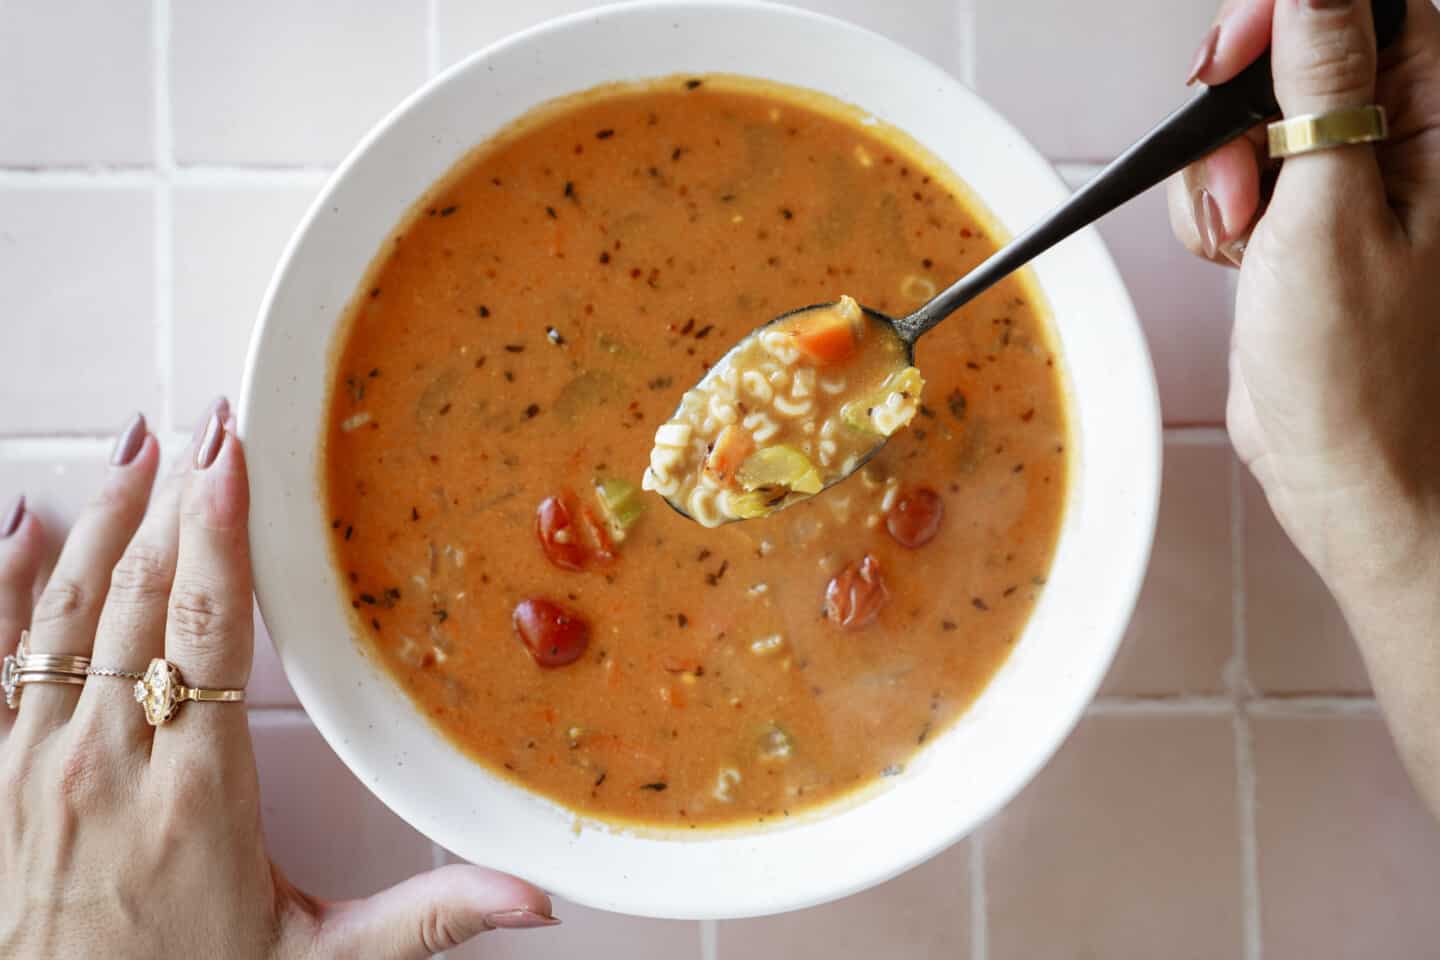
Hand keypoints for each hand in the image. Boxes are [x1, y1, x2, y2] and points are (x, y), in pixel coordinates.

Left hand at [0, 400, 556, 957]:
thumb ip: (427, 920)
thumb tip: (533, 899)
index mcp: (197, 794)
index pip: (206, 633)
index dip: (221, 540)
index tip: (232, 464)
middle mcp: (107, 764)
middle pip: (139, 601)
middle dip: (174, 503)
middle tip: (203, 427)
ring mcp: (34, 765)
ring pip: (63, 613)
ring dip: (102, 523)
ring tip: (135, 447)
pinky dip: (3, 585)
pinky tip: (25, 524)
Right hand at [1170, 0, 1439, 813]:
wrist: (1344, 475)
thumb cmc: (1358, 373)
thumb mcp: (1329, 209)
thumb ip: (1324, 81)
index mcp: (1438, 126)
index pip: (1378, 11)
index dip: (1299, 14)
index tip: (1247, 46)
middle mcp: (1400, 142)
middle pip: (1305, 52)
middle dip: (1246, 94)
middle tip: (1234, 150)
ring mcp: (1348, 182)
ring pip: (1256, 118)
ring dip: (1222, 167)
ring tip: (1243, 232)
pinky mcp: (1303, 220)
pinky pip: (1238, 174)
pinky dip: (1216, 207)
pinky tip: (1236, 253)